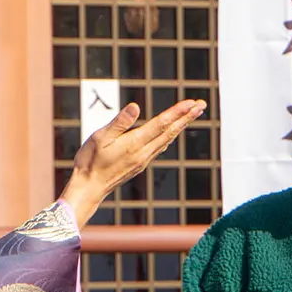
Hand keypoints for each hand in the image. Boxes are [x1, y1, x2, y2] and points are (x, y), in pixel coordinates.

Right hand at [58, 100, 205, 228]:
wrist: (89, 188)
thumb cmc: (90, 161)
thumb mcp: (100, 137)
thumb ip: (119, 122)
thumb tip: (135, 106)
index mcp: (134, 144)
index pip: (161, 124)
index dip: (178, 112)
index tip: (192, 102)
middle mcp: (143, 152)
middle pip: (170, 131)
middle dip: (187, 117)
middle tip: (202, 104)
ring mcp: (143, 160)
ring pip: (167, 139)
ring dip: (181, 125)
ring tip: (192, 114)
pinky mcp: (140, 165)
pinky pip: (160, 147)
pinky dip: (170, 136)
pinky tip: (173, 133)